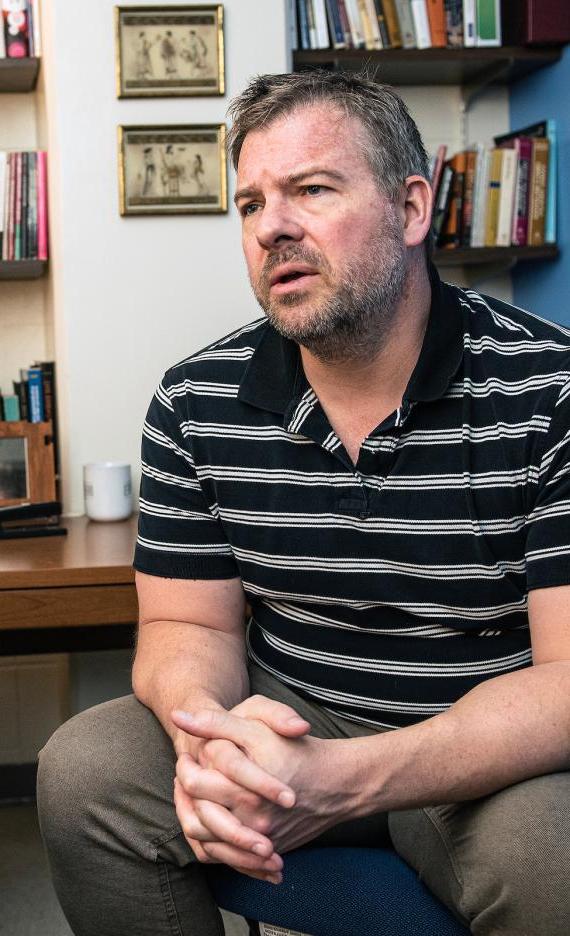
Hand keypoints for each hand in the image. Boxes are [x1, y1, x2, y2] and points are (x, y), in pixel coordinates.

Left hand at [173, 707, 357, 863]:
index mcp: (243, 785)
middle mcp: (250, 817)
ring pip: (207, 842)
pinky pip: (228, 858)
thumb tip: (178, 717)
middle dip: (184, 797)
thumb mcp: (258, 722)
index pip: (192, 784)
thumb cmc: (294, 747)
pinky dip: (214, 843)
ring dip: (194, 821)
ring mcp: (259, 838)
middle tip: (186, 777)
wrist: (336, 782)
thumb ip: (216, 722)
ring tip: (195, 799)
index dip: (184, 767)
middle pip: (195, 817)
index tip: (187, 757)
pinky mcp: (267, 851)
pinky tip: (212, 819)